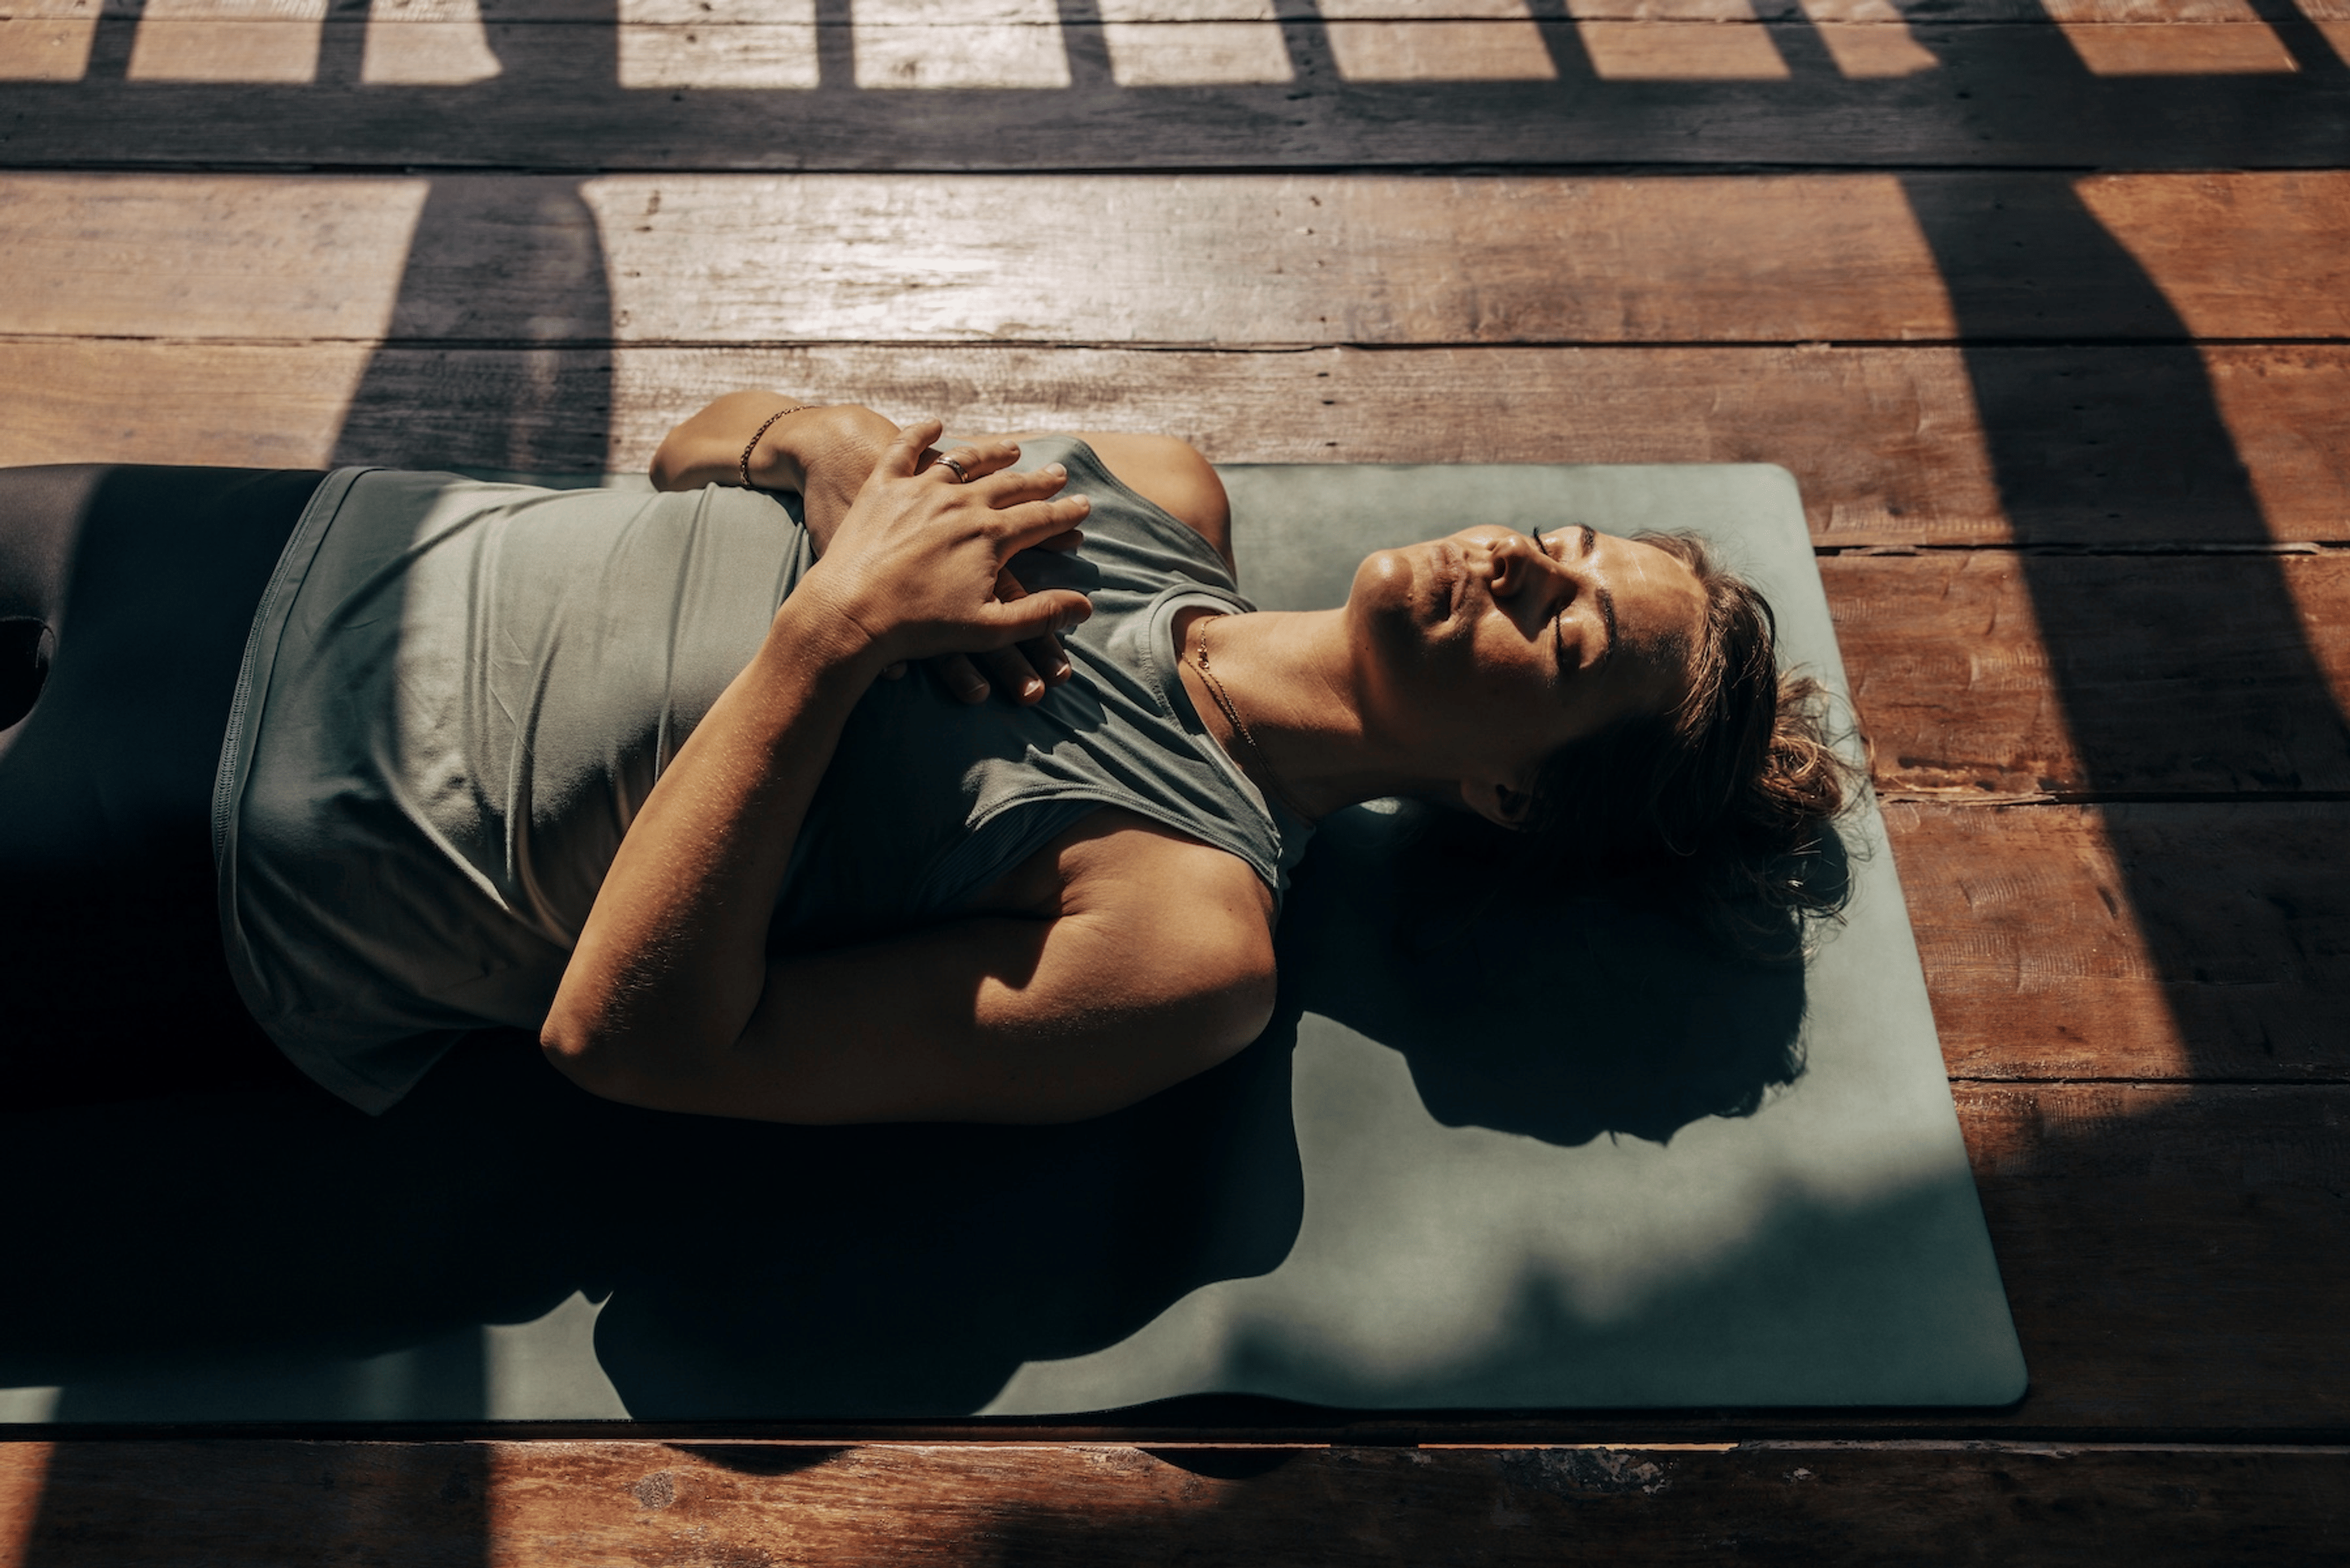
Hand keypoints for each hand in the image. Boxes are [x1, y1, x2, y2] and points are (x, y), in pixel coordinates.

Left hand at [898, 437, 1083, 704]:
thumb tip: (1085, 606)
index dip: (1066, 513)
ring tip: (1012, 449)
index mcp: (990, 536)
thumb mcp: (989, 629)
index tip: (1084, 505)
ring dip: (993, 453)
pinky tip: (934, 424)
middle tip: (1059, 473)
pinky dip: (920, 433)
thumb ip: (1041, 615)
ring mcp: (920, 490)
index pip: (1040, 519)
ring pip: (965, 461)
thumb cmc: (920, 629)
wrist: (850, 613)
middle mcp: (961, 504)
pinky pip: (904, 449)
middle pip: (1010, 485)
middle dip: (1039, 481)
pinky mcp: (882, 486)